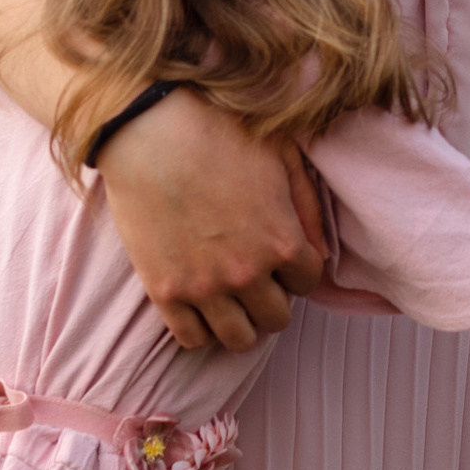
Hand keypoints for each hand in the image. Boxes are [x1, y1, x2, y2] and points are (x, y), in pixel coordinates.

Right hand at [97, 96, 329, 353]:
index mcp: (282, 240)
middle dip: (272, 296)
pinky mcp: (165, 292)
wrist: (150, 129)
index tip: (280, 254)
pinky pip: (192, 339)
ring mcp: (205, 288)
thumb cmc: (218, 132)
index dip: (297, 267)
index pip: (309, 282)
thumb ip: (307, 205)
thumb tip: (319, 249)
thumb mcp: (280, 155)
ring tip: (229, 295)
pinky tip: (200, 303)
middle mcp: (248, 273)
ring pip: (239, 339)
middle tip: (255, 274)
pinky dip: (201, 328)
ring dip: (241, 320)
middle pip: (276, 318)